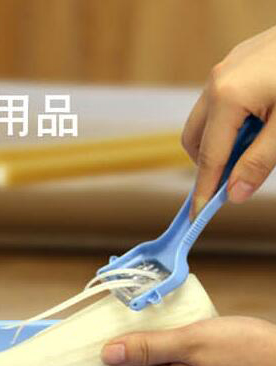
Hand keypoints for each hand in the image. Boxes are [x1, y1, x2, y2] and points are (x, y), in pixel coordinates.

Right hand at [183, 26, 275, 218]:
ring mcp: (224, 69)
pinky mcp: (236, 63)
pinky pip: (218, 102)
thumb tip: (235, 193)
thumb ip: (260, 162)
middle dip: (207, 163)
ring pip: (204, 120)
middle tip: (233, 177)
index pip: (208, 157)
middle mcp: (216, 81)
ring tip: (253, 145)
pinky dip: (229, 122)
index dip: (204, 189)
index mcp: (227, 97)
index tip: (198, 214)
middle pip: (193, 139)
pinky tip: (258, 122)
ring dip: (219, 141)